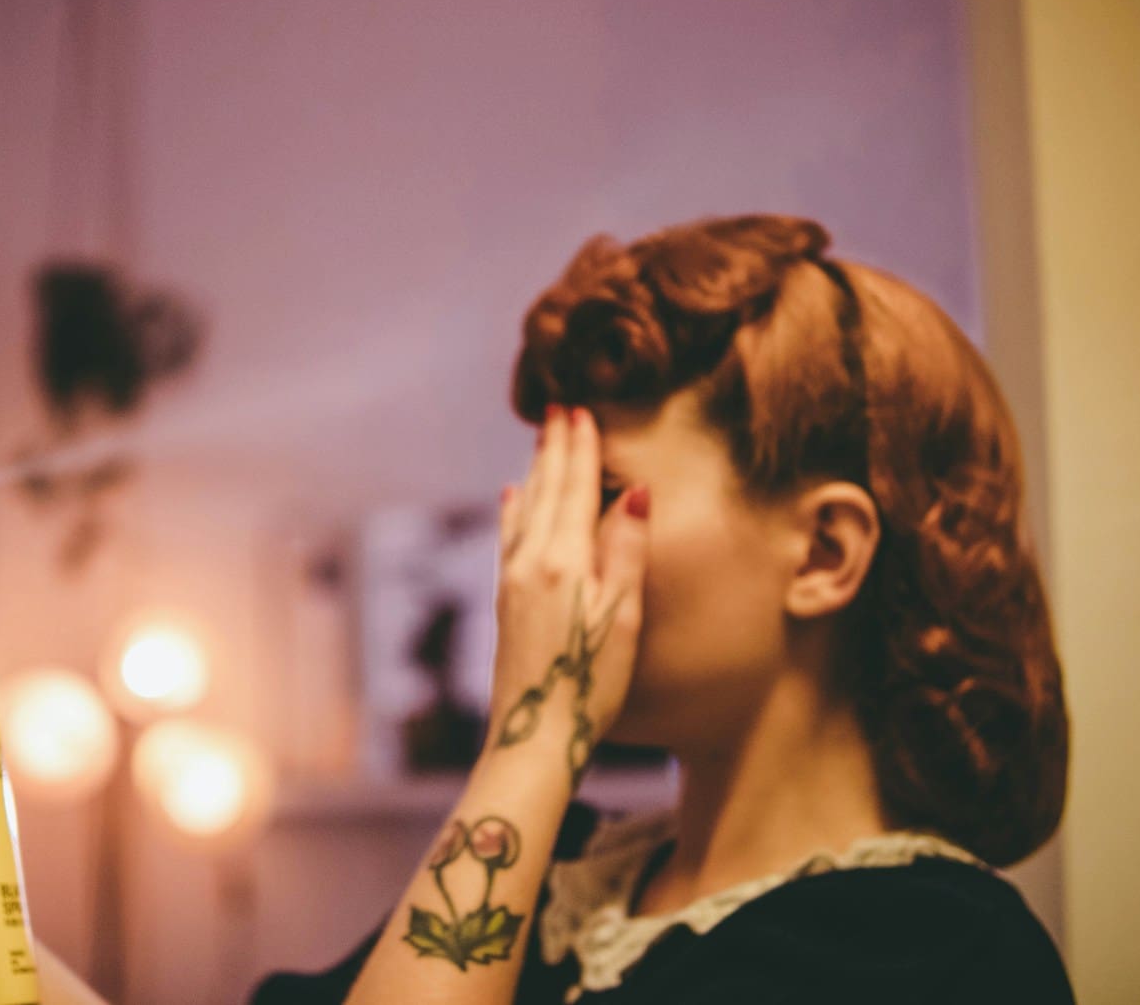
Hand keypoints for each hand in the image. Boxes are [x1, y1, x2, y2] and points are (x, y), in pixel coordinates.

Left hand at [489, 404, 649, 786]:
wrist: (534, 732)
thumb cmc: (591, 681)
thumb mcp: (623, 615)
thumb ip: (626, 550)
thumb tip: (633, 491)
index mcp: (563, 560)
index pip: (575, 489)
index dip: (580, 449)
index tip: (582, 410)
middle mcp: (530, 561)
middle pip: (545, 490)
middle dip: (554, 448)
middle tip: (558, 407)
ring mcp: (512, 580)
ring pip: (524, 508)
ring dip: (535, 471)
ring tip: (540, 440)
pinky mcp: (505, 600)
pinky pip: (510, 534)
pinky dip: (514, 507)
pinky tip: (511, 497)